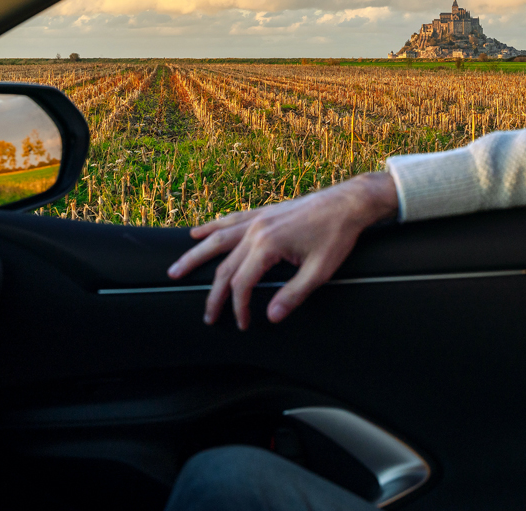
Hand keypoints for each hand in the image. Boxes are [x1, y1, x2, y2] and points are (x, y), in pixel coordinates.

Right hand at [167, 171, 397, 328]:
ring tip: (176, 269)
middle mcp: (256, 229)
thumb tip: (270, 315)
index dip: (238, 307)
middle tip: (206, 315)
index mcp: (268, 244)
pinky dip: (212, 227)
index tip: (242, 323)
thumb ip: (293, 295)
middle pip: (224, 265)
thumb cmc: (337, 235)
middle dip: (213, 294)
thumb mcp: (320, 271)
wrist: (349, 202)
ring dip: (195, 255)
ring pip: (217, 238)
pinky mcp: (264, 211)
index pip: (242, 283)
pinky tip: (199, 232)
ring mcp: (258, 217)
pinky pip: (231, 220)